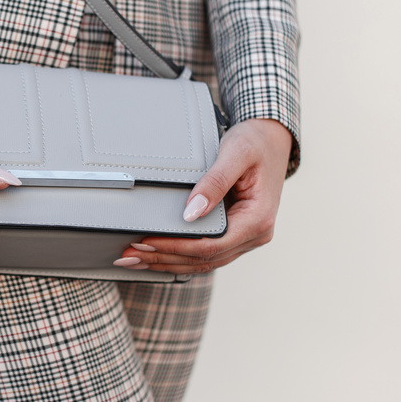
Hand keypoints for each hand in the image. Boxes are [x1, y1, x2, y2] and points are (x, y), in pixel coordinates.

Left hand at [113, 118, 292, 274]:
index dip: (175, 247)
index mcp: (258, 219)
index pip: (211, 245)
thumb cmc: (256, 143)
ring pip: (203, 261)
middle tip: (129, 255)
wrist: (271, 139)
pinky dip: (180, 256)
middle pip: (204, 258)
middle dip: (164, 258)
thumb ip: (215, 182)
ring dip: (168, 262)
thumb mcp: (236, 154)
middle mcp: (255, 235)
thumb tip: (191, 212)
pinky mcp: (235, 235)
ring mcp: (245, 238)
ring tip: (135, 259)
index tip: (146, 242)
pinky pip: (206, 253)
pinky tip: (156, 256)